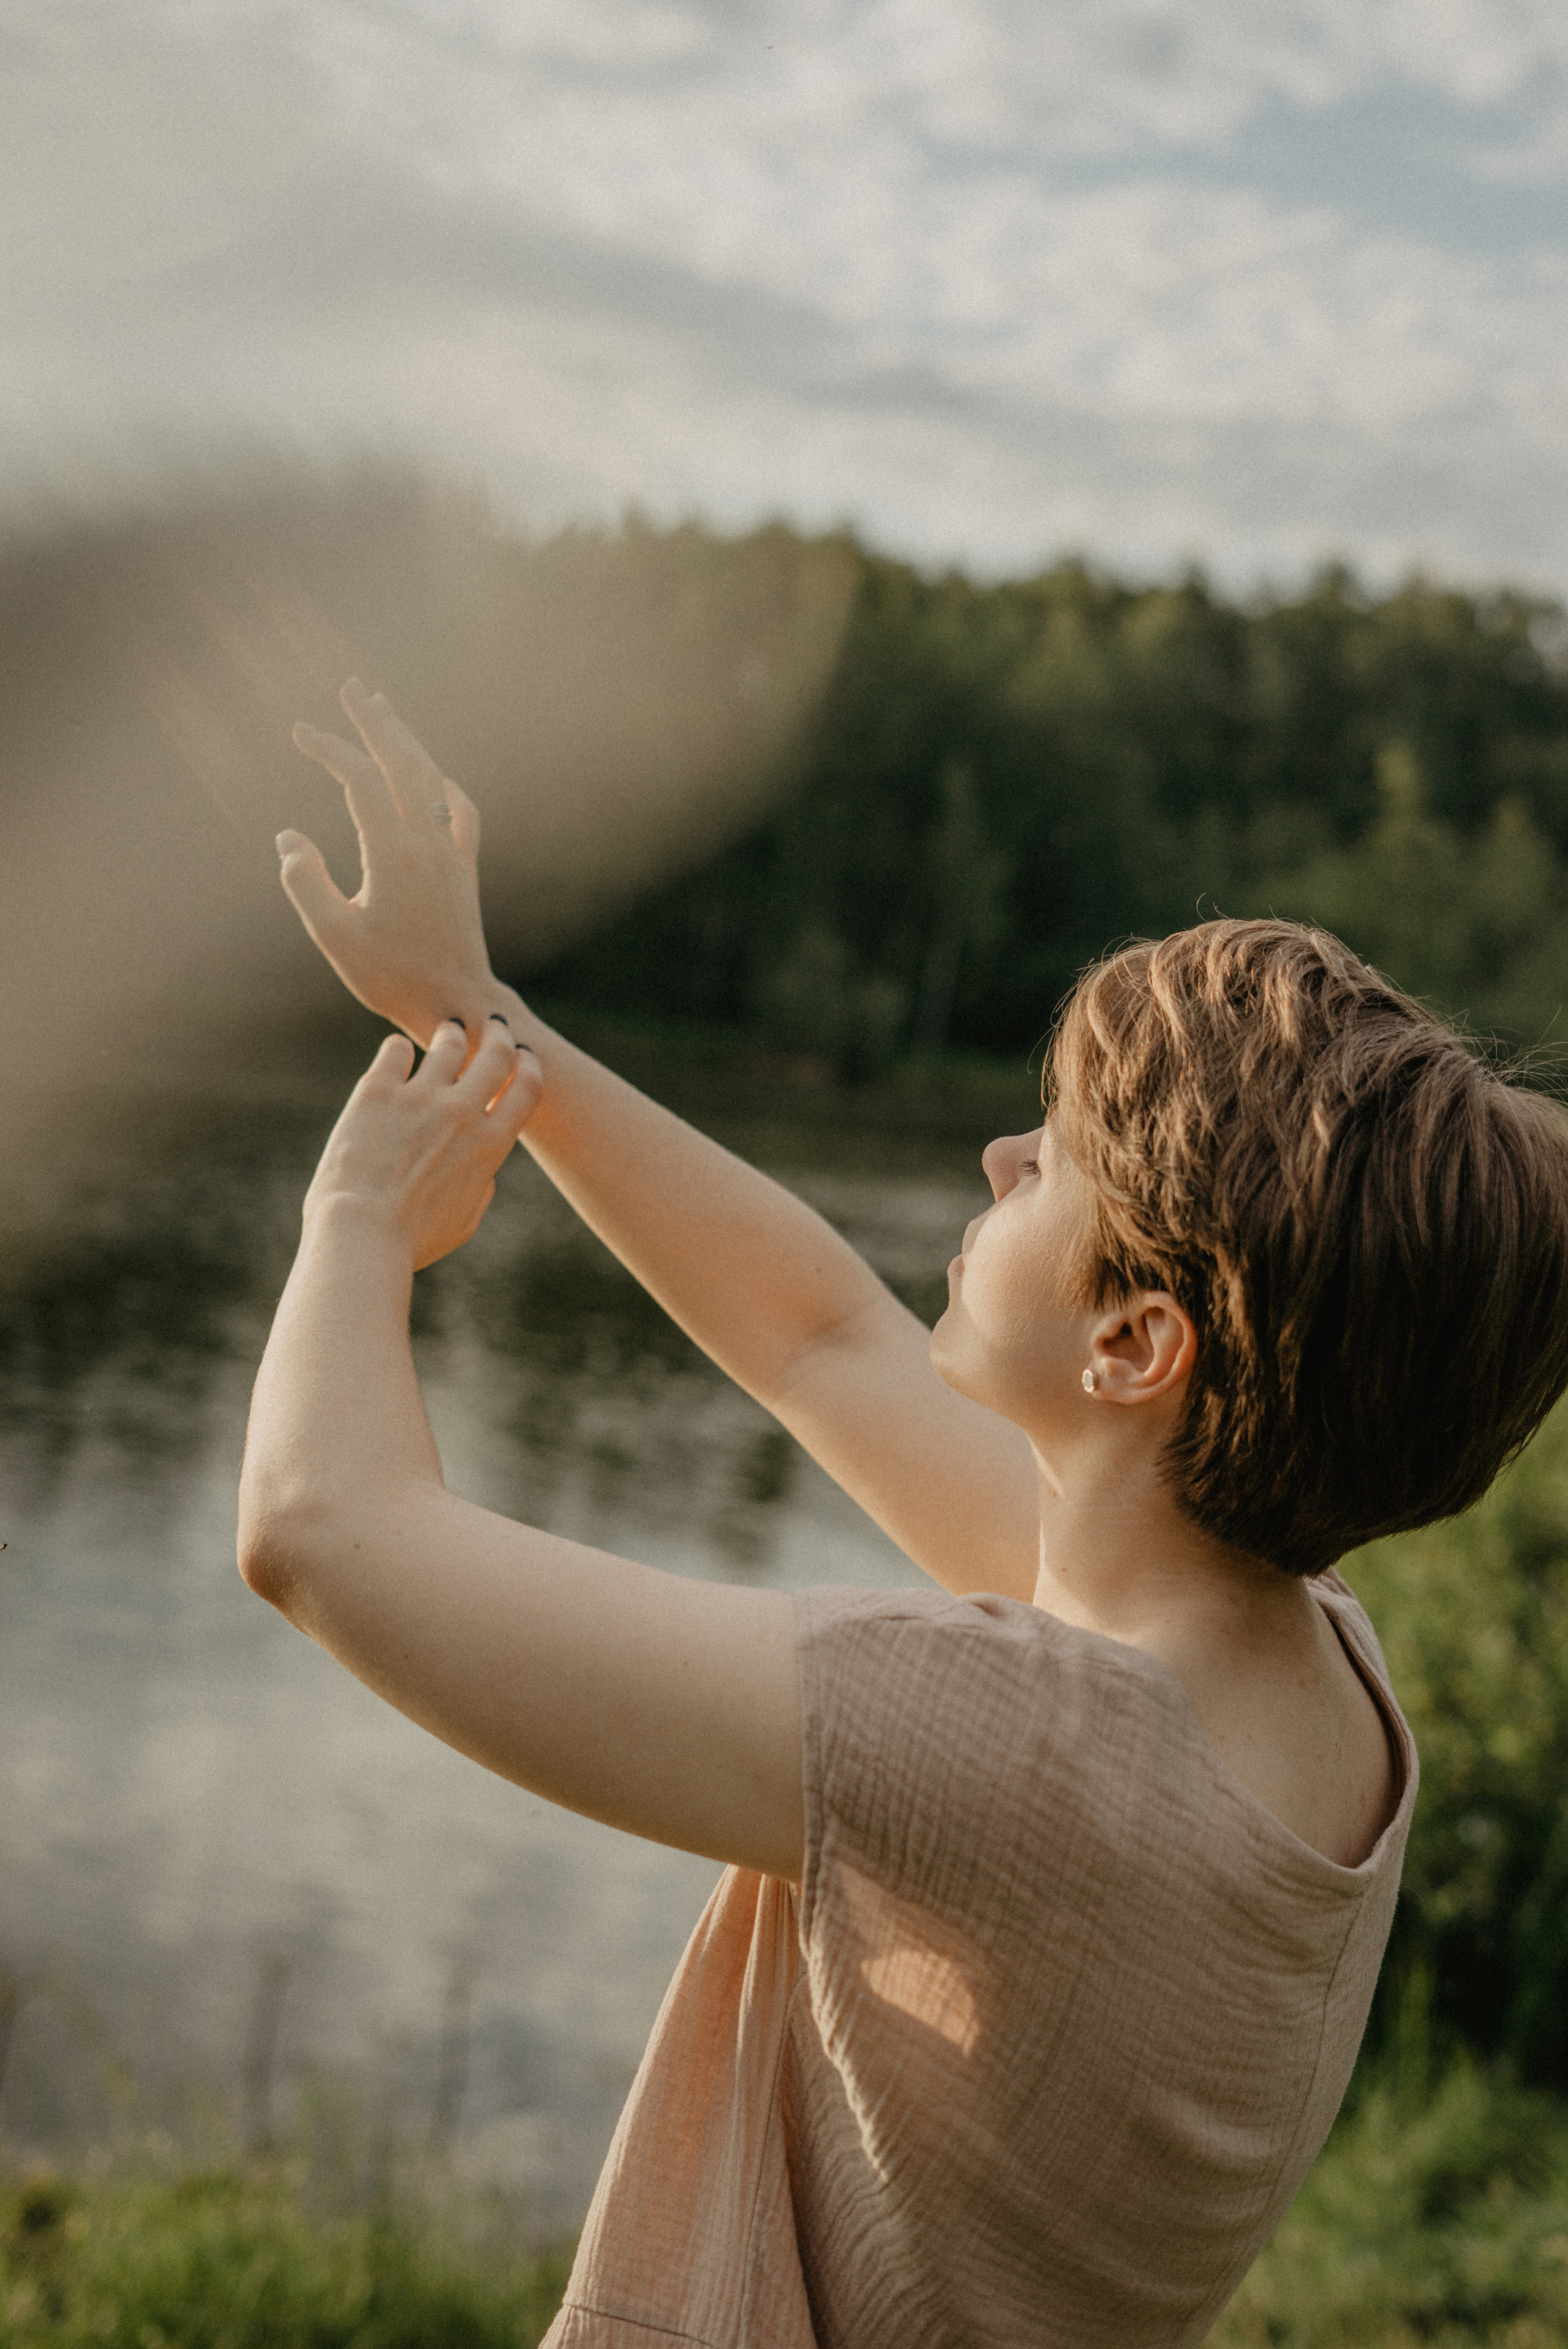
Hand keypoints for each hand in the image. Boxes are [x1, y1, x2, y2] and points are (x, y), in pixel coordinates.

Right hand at [283, 680, 506, 1047]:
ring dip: (407, 742)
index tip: (300, 731)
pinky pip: (460, 810)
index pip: (359, 778)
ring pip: (431, 779)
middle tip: (353, 688)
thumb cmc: (390, 976)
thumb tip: (289, 836)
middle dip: (375, 721)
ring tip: (384, 713)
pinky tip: (432, 776)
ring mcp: (451, 853)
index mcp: (392, 852)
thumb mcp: (334, 936)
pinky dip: (442, 783)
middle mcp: (427, 842)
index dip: (330, 748)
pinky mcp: (465, 869)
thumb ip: (306, 882)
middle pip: (402, 762)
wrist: (457, 1003)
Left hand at [307, 1017, 542, 1269]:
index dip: (528, 1064)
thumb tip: (483, 1172)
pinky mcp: (378, 1091)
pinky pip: (396, 1050)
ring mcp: (421, 1098)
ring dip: (451, 1033)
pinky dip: (399, 1049)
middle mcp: (462, 1113)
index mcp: (491, 1145)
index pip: (527, 1087)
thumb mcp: (463, 1224)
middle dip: (497, 1033)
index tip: (522, 1056)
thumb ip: (480, 1191)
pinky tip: (396, 1054)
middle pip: (496, 1053)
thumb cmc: (411, 1240)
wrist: (361, 1234)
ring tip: (447, 1031)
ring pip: (448, 1043)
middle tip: (492, 1025)